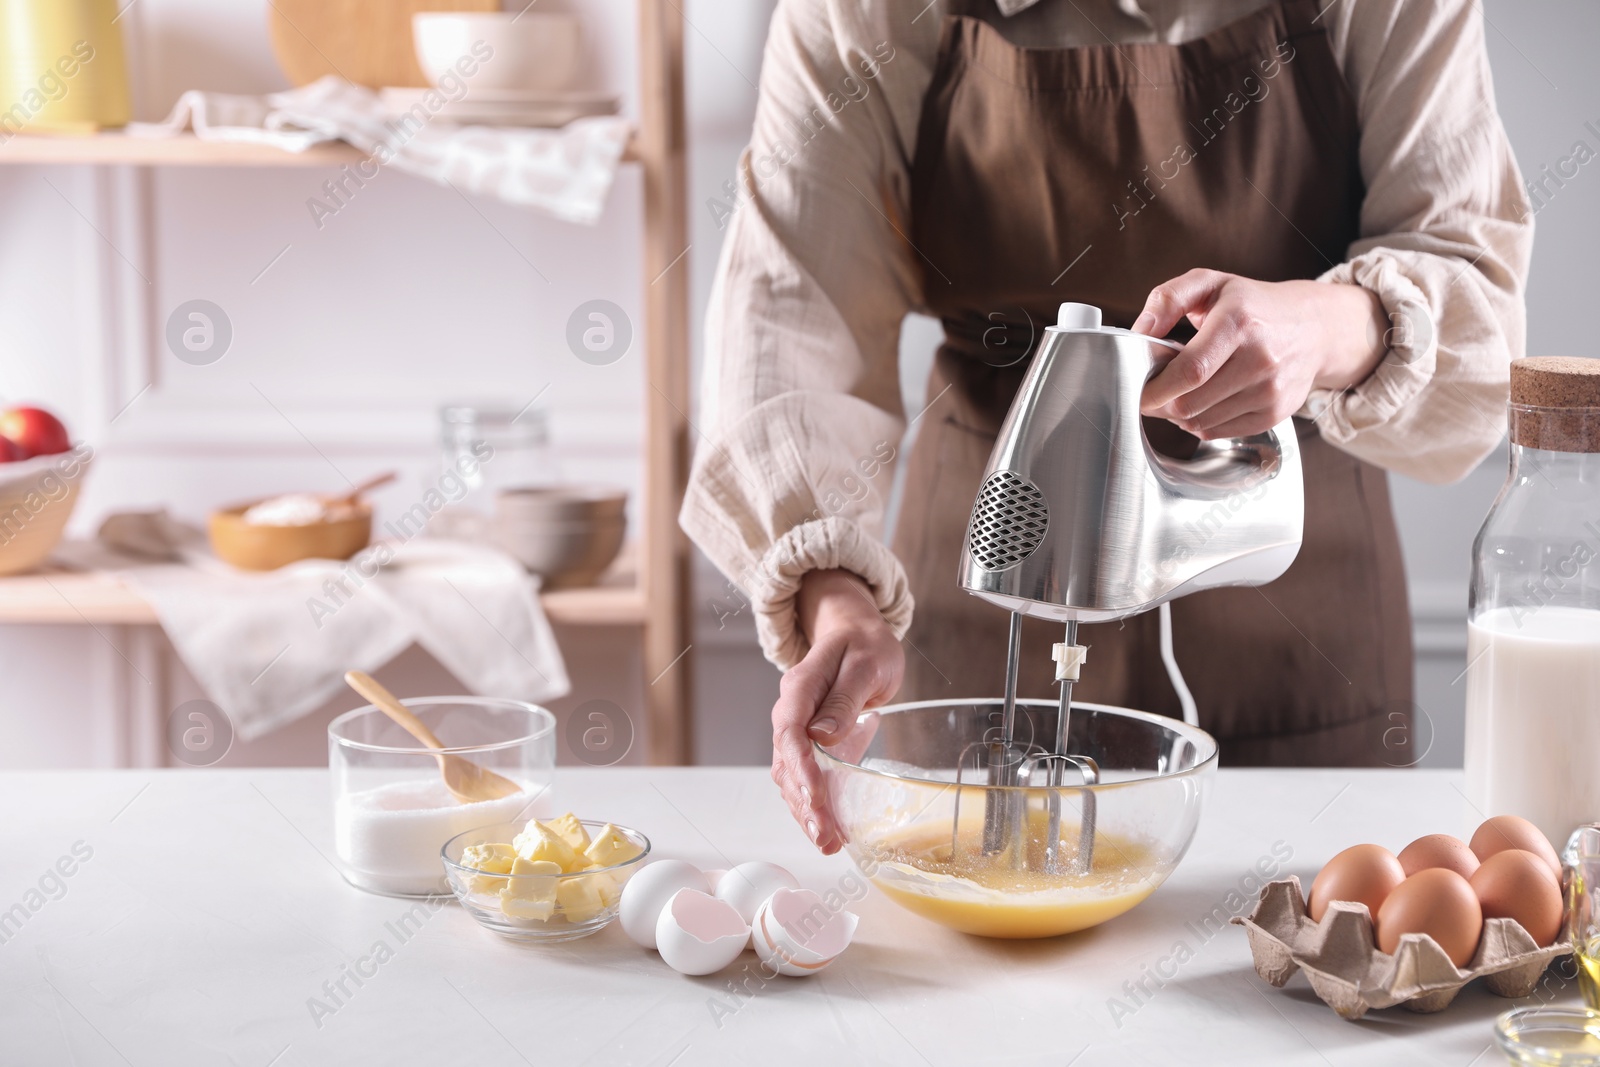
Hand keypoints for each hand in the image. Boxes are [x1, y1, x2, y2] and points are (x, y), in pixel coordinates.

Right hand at [770, 569, 903, 854]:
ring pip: (791, 778)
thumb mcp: (865, 664)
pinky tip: (829, 829)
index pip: (791, 734)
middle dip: (805, 804)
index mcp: (800, 688)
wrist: (857, 636)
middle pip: (787, 764)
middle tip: (826, 837)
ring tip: (829, 843)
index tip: (818, 801)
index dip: (802, 771)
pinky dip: (814, 805)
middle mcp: (790, 712)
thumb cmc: (865, 646)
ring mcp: (796, 730)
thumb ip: (844, 697)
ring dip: (807, 812)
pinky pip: (804, 778)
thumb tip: (822, 734)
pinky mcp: (809, 745)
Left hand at [1134, 269, 1388, 438]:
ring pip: (1201, 422)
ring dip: (1179, 414)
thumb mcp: (1211, 283)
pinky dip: (1200, 423)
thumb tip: (1141, 330)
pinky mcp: (1275, 412)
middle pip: (1191, 403)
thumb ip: (1168, 298)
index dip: (1156, 388)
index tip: (1137, 390)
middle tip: (1153, 392)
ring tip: (1181, 392)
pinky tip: (1202, 402)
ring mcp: (1270, 390)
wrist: (1314, 326)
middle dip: (1161, 403)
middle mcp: (1260, 358)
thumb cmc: (1253, 305)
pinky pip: (1219, 432)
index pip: (1191, 370)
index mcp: (1239, 322)